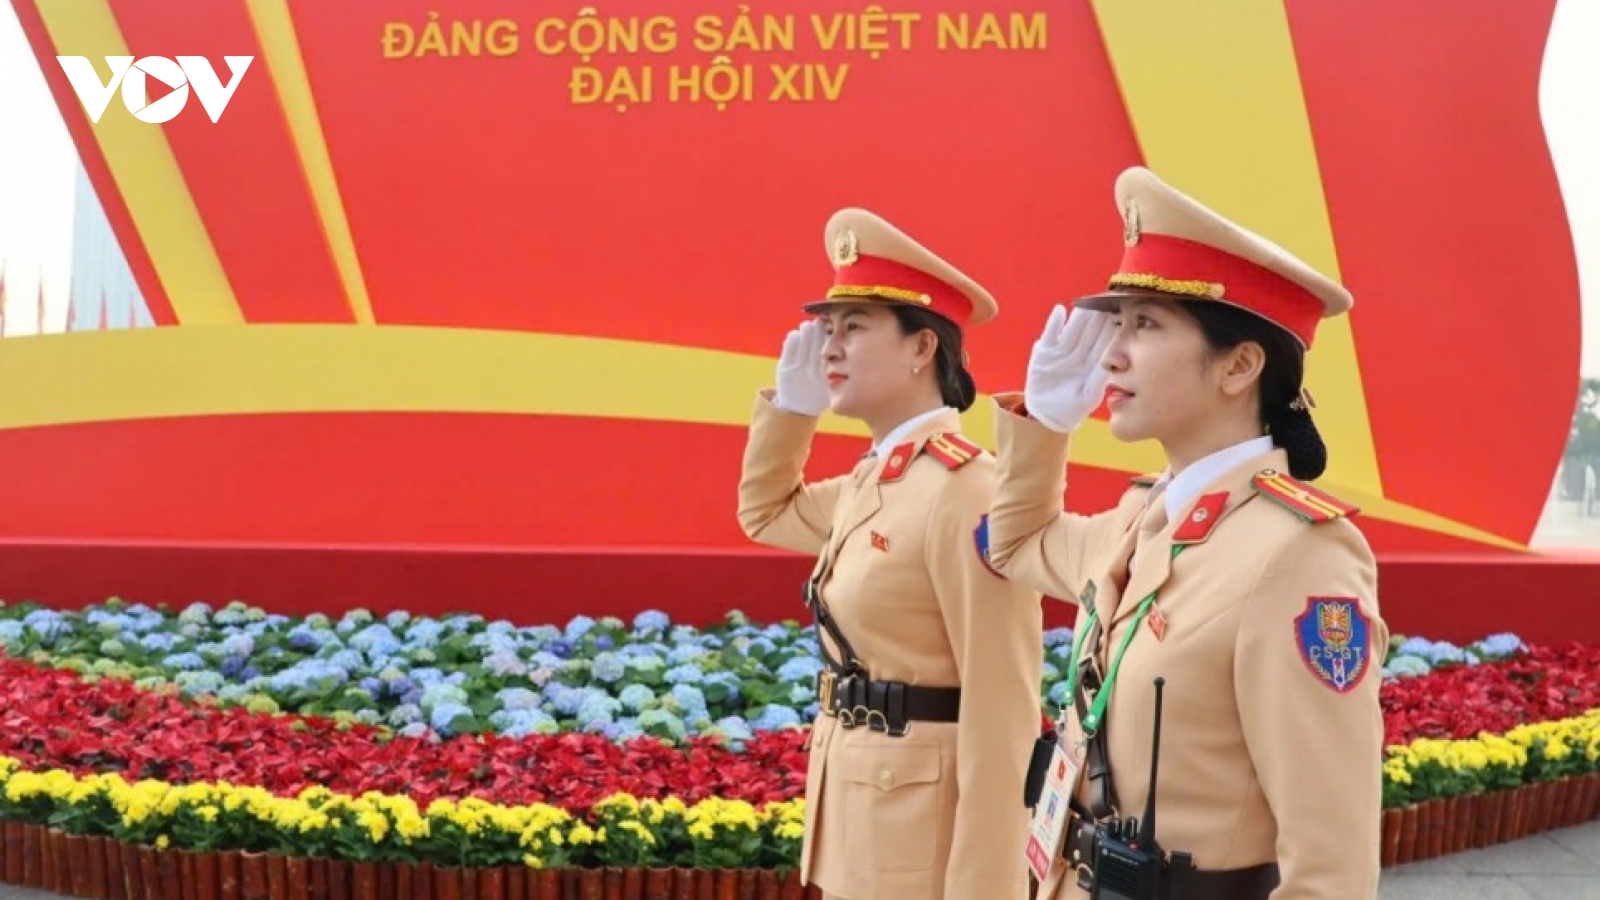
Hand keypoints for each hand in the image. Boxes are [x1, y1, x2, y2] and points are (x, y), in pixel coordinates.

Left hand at [773, 319, 830, 415]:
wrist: (798, 410)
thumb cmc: (817, 394)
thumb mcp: (831, 386)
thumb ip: (837, 370)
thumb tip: (840, 345)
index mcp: (825, 376)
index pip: (828, 351)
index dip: (828, 337)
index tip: (830, 326)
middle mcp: (811, 373)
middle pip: (815, 344)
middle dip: (817, 330)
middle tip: (818, 321)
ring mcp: (796, 370)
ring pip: (802, 344)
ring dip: (805, 332)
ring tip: (807, 325)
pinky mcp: (784, 369)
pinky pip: (789, 349)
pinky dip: (793, 339)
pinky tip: (796, 334)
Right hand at [1024, 305, 1114, 431]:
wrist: (1048, 414)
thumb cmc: (1073, 407)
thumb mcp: (1089, 395)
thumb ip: (1099, 379)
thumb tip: (1110, 361)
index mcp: (1092, 361)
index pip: (1103, 341)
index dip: (1110, 328)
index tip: (1121, 315)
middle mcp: (1078, 352)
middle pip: (1089, 332)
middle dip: (1097, 317)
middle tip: (1106, 301)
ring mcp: (1061, 351)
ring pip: (1072, 330)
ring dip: (1078, 318)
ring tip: (1085, 304)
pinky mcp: (1045, 352)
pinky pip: (1050, 335)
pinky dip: (1054, 324)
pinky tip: (1060, 312)